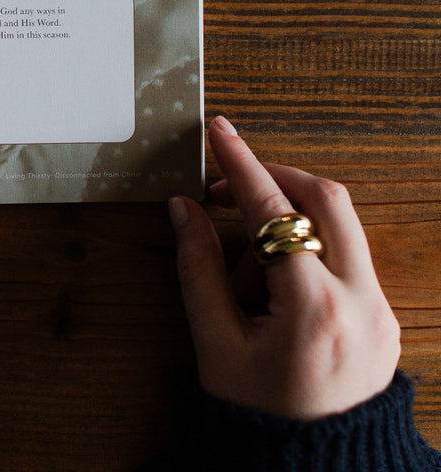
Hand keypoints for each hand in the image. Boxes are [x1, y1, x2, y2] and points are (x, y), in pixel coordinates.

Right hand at [168, 116, 400, 419]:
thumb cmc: (259, 417)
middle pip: (326, 198)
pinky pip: (348, 256)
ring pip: (340, 224)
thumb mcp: (215, 344)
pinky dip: (307, 250)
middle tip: (229, 190)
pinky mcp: (385, 318)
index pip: (274, 210)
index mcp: (315, 308)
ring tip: (246, 273)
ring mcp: (381, 310)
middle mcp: (361, 302)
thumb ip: (197, 267)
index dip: (241, 164)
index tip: (220, 132)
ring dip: (288, 221)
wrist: (314, 471)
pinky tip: (273, 285)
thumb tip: (185, 208)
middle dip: (275, 179)